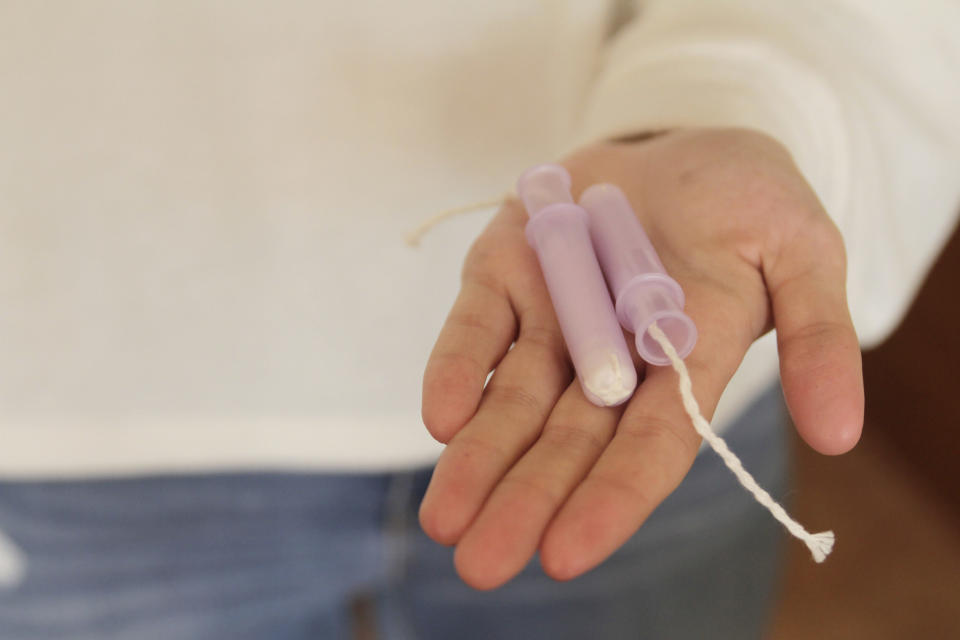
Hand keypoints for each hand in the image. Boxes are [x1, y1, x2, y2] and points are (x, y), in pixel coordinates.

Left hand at [418, 128, 863, 588]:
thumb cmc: (750, 202)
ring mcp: (554, 314)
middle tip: (480, 566)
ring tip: (445, 518)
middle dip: (525, 499)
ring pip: (513, 398)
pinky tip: (441, 416)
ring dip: (478, 457)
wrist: (683, 143)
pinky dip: (457, 367)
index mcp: (686, 364)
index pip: (650, 446)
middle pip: (567, 440)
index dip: (612, 498)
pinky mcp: (509, 269)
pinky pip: (477, 325)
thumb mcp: (803, 251)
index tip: (566, 554)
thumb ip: (820, 336)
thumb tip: (841, 434)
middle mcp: (612, 355)